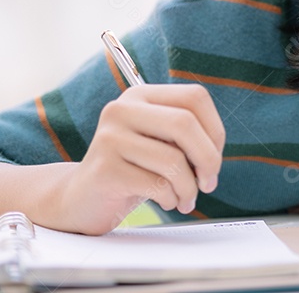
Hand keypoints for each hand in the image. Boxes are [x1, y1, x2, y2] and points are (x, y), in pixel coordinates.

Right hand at [58, 84, 224, 233]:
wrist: (83, 199)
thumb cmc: (133, 170)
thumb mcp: (160, 143)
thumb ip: (187, 136)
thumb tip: (216, 148)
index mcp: (141, 96)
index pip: (194, 97)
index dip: (215, 129)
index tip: (214, 156)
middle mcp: (122, 109)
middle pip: (185, 123)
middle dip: (208, 158)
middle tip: (209, 182)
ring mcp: (110, 137)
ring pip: (173, 159)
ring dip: (189, 187)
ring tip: (186, 198)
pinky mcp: (105, 169)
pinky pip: (157, 184)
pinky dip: (172, 199)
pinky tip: (167, 202)